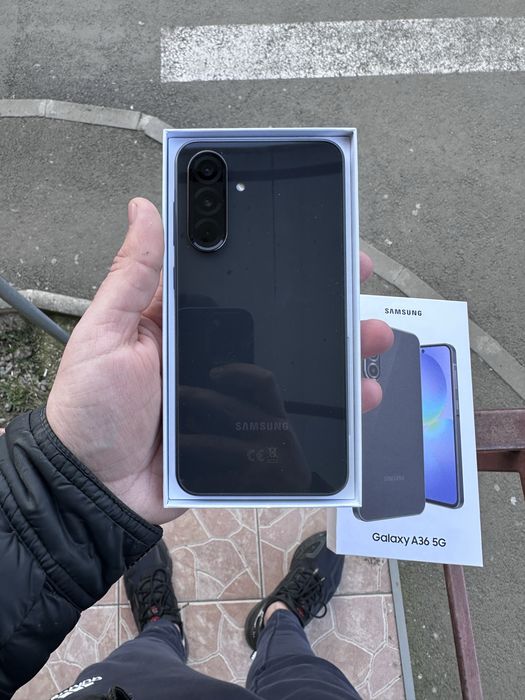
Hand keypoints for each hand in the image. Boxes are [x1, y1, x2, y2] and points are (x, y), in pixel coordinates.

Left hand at [46, 198, 391, 523]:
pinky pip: (296, 418)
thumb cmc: (90, 411)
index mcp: (185, 324)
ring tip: (370, 340)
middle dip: (324, 305)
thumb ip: (131, 276)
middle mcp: (216, 357)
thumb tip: (144, 210)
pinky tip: (358, 395)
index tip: (314, 244)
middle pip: (280, 325)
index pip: (240, 284)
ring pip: (298, 368)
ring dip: (340, 352)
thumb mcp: (106, 334)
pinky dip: (331, 409)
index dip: (276, 264)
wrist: (95, 490)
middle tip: (358, 285)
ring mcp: (235, 398)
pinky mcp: (248, 436)